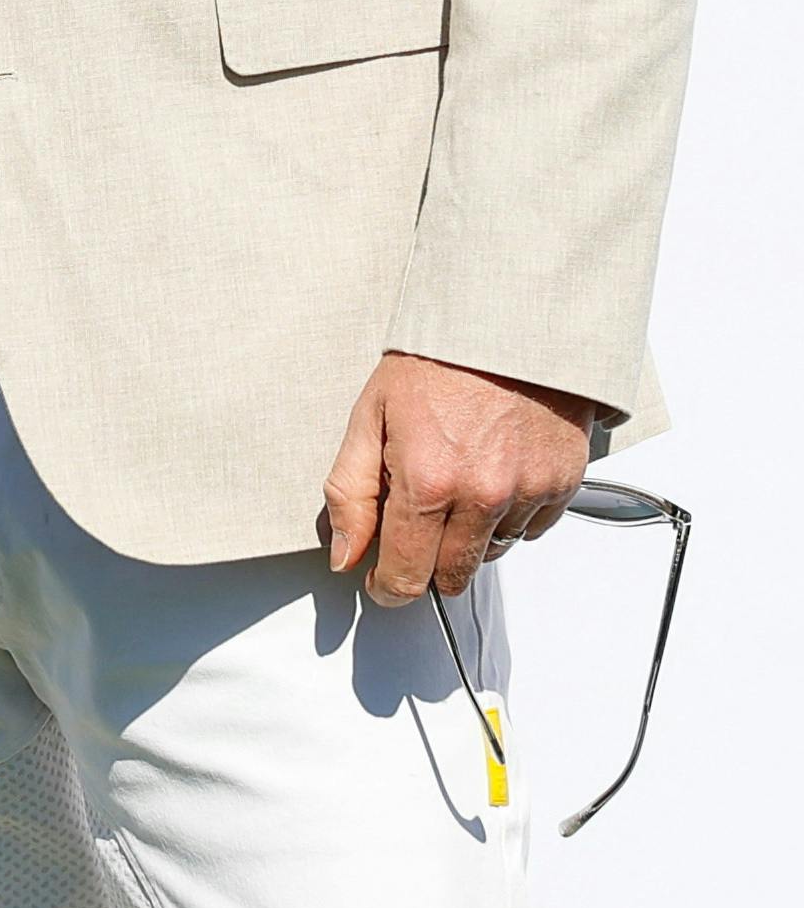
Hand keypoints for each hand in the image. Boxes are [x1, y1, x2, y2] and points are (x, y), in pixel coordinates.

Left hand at [322, 349, 594, 605]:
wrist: (507, 320)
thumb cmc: (436, 360)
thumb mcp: (370, 416)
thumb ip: (350, 493)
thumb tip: (344, 555)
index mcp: (428, 482)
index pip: (406, 576)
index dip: (387, 587)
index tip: (380, 581)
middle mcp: (483, 496)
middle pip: (451, 577)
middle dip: (426, 562)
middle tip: (415, 520)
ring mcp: (528, 493)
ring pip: (491, 553)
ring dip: (469, 535)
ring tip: (456, 479)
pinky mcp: (563, 484)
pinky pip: (530, 529)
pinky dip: (508, 515)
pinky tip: (493, 473)